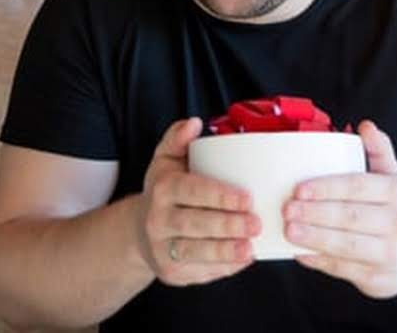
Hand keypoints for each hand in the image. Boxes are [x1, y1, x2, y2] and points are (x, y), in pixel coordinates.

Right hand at [135, 118, 260, 285]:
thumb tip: (194, 123)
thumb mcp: (166, 160)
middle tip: (256, 223)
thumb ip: (178, 139)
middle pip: (194, 224)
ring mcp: (162, 250)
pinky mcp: (172, 274)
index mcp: (162, 189)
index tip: (247, 198)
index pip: (191, 191)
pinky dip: (223, 268)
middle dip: (227, 225)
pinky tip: (243, 260)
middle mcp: (158, 220)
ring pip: (195, 252)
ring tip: (250, 247)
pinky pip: (200, 273)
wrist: (139, 232)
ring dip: (225, 252)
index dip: (219, 196)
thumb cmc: (165, 191)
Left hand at [283, 121, 396, 298]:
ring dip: (315, 238)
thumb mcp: (393, 178)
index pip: (358, 187)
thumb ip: (379, 150)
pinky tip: (300, 252)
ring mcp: (386, 253)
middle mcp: (395, 223)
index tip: (300, 188)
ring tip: (289, 230)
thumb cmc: (396, 211)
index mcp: (395, 193)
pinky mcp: (374, 278)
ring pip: (347, 246)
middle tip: (287, 209)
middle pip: (350, 217)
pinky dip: (319, 261)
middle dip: (316, 214)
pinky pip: (343, 269)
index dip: (327, 188)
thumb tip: (366, 126)